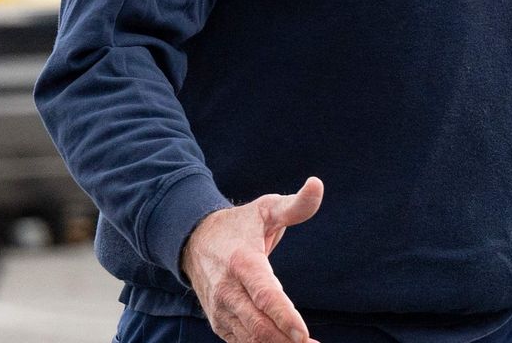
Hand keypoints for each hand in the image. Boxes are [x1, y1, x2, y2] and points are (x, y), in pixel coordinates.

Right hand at [181, 176, 324, 342]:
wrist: (193, 241)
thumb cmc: (239, 225)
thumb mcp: (266, 208)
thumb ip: (295, 204)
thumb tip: (317, 184)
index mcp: (242, 261)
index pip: (264, 294)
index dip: (284, 316)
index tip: (303, 333)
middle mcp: (228, 290)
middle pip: (257, 324)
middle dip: (285, 340)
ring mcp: (221, 309)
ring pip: (250, 338)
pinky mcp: (219, 322)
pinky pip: (241, 342)